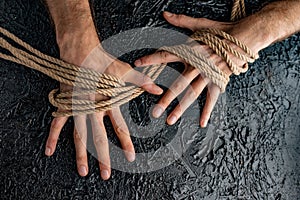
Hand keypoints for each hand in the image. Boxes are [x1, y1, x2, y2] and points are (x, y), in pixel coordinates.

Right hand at [45, 25, 162, 179]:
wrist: (81, 50)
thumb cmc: (103, 60)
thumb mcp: (125, 71)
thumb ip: (141, 82)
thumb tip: (158, 89)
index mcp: (108, 103)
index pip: (119, 127)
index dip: (125, 143)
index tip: (130, 158)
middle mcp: (93, 109)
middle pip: (98, 137)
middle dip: (103, 157)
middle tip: (106, 174)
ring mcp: (78, 108)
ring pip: (79, 135)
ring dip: (81, 154)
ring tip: (83, 172)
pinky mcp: (65, 104)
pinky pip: (58, 123)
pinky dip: (53, 137)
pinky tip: (49, 151)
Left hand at [134, 11, 265, 126]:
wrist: (247, 36)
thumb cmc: (222, 31)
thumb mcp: (201, 24)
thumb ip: (181, 21)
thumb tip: (165, 14)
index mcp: (190, 50)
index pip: (166, 54)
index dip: (151, 59)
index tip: (137, 64)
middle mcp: (197, 64)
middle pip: (178, 83)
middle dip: (165, 98)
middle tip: (154, 112)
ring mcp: (208, 74)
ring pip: (192, 94)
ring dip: (181, 108)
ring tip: (170, 120)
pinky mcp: (219, 80)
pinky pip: (212, 98)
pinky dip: (208, 110)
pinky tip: (202, 123)